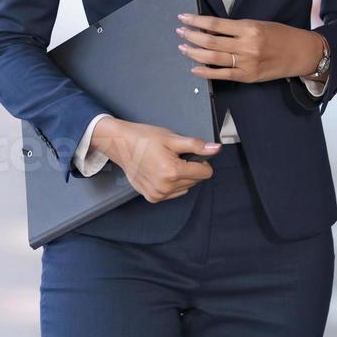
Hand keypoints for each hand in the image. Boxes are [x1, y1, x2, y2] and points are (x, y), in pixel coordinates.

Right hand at [93, 118, 219, 202]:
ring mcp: (158, 194)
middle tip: (175, 156)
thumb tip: (216, 149)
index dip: (201, 161)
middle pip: (195, 181)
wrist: (120, 144)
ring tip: (166, 163)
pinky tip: (161, 172)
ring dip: (182, 177)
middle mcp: (166, 187)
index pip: (205, 173)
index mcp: (173, 171)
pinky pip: (173, 193)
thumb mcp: (172, 138)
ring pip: (185, 188)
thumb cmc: (144, 138)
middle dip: (190, 168)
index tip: (190, 154)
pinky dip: (172, 184)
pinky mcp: (152, 197)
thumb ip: (196, 146)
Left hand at [175, 13, 324, 82]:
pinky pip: (222, 75)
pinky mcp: (248, 77)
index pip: (215, 24)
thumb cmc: (280, 36)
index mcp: (249, 28)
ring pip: (213, 58)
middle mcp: (247, 45)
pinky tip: (194, 68)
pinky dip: (206, 72)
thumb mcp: (258, 24)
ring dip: (194, 52)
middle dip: (191, 36)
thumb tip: (209, 28)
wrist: (301, 54)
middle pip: (211, 41)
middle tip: (179, 32)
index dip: (196, 21)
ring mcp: (247, 63)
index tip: (183, 18)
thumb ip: (236, 28)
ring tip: (183, 48)